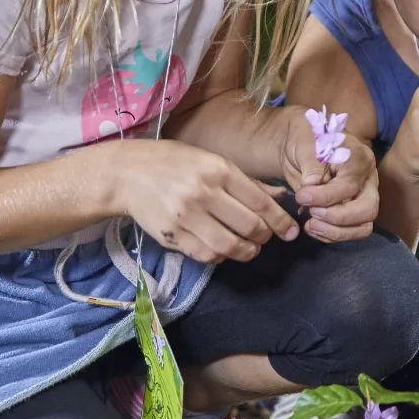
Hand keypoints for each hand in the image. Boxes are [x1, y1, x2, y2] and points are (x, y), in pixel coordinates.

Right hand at [114, 139, 298, 263]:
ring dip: (245, 252)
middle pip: (249, 226)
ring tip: (248, 248)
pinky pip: (205, 255)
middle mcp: (204, 193)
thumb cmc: (174, 163)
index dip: (280, 221)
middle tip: (264, 238)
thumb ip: (245, 182)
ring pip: (229, 246)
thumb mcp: (211, 161)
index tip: (290, 231)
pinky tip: (222, 250)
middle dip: (264, 237)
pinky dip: (220, 257)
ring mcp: (186, 217)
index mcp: (218, 170)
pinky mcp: (172, 236)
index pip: (260, 202)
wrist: (127, 174)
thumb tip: (279, 198)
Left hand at [278, 108, 380, 241]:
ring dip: (336, 232)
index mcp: (359, 158)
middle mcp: (368, 179)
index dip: (325, 196)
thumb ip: (311, 164)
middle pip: (368, 209)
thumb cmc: (307, 140)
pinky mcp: (356, 211)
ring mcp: (365, 197)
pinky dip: (332, 235)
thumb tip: (312, 186)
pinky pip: (352, 232)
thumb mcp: (305, 144)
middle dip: (337, 218)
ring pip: (364, 226)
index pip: (349, 186)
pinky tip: (313, 227)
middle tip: (311, 214)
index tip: (300, 196)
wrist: (304, 144)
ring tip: (310, 225)